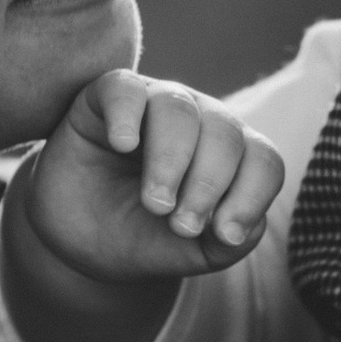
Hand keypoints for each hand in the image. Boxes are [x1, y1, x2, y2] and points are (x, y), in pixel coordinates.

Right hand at [16, 73, 284, 286]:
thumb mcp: (186, 252)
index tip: (223, 236)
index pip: (262, 161)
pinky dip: (127, 116)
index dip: (251, 197)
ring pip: (179, 109)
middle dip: (209, 183)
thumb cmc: (140, 236)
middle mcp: (200, 121)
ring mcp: (155, 102)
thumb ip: (223, 244)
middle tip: (181, 225)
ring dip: (171, 159)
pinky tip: (122, 146)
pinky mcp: (107, 97)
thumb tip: (239, 231)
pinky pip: (125, 89)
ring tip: (155, 203)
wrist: (78, 236)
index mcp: (231, 157)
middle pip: (225, 134)